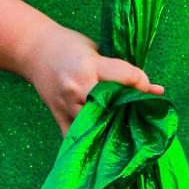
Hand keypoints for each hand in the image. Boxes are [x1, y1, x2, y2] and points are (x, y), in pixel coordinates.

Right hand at [18, 19, 162, 135]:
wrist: (33, 50)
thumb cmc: (68, 45)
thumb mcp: (96, 49)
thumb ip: (121, 69)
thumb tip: (154, 89)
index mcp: (89, 66)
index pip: (126, 78)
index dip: (142, 83)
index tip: (150, 89)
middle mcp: (78, 88)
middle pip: (114, 105)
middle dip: (131, 108)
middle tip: (143, 111)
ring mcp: (67, 106)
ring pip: (98, 125)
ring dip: (114, 128)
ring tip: (129, 129)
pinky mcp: (59, 117)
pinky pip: (77, 138)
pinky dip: (92, 141)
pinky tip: (106, 143)